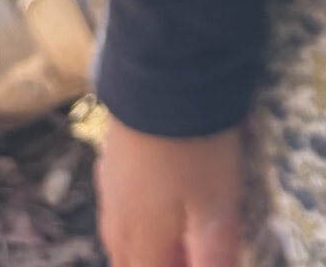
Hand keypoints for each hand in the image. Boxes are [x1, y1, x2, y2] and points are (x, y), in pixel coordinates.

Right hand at [96, 114, 244, 266]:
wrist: (160, 78)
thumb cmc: (194, 149)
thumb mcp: (216, 205)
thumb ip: (214, 254)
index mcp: (141, 244)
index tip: (202, 254)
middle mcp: (116, 225)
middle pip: (134, 263)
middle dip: (163, 260)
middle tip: (195, 246)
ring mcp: (109, 190)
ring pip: (125, 235)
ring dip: (152, 240)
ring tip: (186, 224)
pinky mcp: (110, 159)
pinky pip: (121, 203)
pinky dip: (142, 211)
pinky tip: (161, 190)